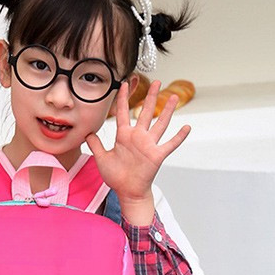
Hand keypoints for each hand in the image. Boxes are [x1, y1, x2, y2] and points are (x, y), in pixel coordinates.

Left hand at [85, 80, 190, 224]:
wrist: (127, 192)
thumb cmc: (116, 176)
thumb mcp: (101, 158)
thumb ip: (96, 144)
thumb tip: (87, 133)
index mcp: (124, 136)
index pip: (123, 112)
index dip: (123, 98)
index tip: (125, 84)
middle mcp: (138, 137)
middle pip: (145, 112)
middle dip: (150, 96)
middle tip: (157, 82)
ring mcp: (148, 145)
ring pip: (160, 123)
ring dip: (167, 110)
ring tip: (173, 97)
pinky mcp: (157, 155)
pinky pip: (170, 144)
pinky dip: (179, 137)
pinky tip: (187, 127)